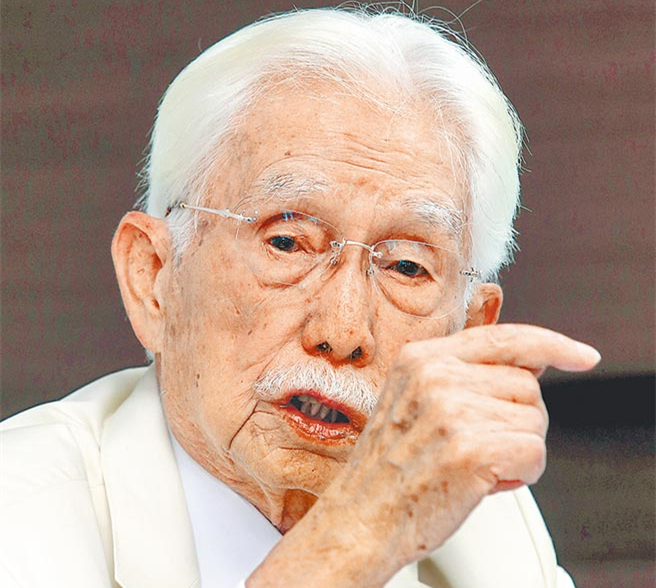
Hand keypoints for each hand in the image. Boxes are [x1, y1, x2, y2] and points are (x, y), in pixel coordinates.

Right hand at [248, 324, 599, 587]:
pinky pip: (534, 453)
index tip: (580, 355)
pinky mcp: (470, 450)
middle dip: (517, 419)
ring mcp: (451, 411)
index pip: (505, 336)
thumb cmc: (392, 465)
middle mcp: (436, 375)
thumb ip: (462, 373)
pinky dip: (522, 474)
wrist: (361, 517)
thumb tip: (529, 368)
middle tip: (478, 444)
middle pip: (527, 385)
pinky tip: (484, 482)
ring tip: (473, 464)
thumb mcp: (413, 397)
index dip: (551, 344)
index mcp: (422, 357)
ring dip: (517, 449)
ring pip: (535, 420)